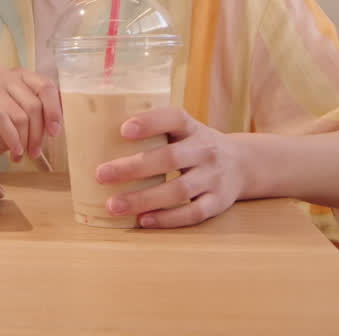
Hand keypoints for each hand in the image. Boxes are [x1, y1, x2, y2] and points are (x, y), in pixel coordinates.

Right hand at [0, 67, 61, 169]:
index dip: (54, 110)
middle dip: (37, 133)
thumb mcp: (29, 120)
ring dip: (24, 140)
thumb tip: (62, 116)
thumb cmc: (4, 131)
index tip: (54, 133)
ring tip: (23, 155)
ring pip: (18, 114)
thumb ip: (44, 112)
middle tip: (36, 153)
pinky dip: (11, 138)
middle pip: (33, 104)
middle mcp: (4, 75)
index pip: (45, 86)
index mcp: (22, 76)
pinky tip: (14, 153)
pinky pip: (0, 118)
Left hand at [95, 106, 247, 227]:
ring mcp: (213, 177)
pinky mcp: (217, 202)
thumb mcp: (183, 130)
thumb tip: (94, 131)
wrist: (243, 163)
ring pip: (178, 190)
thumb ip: (153, 130)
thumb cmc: (194, 145)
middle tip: (100, 174)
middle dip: (132, 167)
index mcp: (192, 127)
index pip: (173, 118)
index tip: (122, 129)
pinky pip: (192, 213)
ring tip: (113, 205)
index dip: (149, 122)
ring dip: (143, 198)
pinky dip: (167, 218)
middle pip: (168, 158)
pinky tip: (142, 220)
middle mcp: (205, 150)